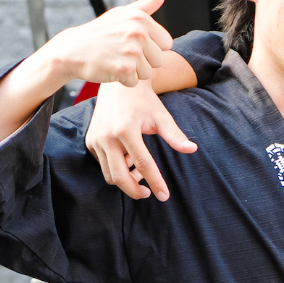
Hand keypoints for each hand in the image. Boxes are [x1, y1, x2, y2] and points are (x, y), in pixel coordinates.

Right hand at [47, 0, 172, 86]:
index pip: (167, 43)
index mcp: (141, 18)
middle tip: (122, 53)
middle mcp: (138, 32)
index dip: (151, 47)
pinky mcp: (124, 68)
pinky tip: (110, 68)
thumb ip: (149, 1)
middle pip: (159, 60)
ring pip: (148, 73)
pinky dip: (123, 80)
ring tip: (115, 59)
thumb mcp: (124, 12)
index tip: (132, 42)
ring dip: (133, 72)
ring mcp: (132, 50)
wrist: (71, 50)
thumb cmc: (101, 32)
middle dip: (143, 61)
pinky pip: (135, 82)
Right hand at [86, 79, 196, 200]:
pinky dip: (117, 170)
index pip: (143, 164)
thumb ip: (175, 136)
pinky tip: (130, 162)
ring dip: (126, 181)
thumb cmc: (143, 101)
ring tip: (141, 176)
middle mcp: (107, 137)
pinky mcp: (90, 142)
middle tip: (149, 193)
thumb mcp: (161, 116)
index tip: (164, 196)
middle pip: (119, 177)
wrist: (119, 86)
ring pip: (109, 174)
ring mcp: (96, 140)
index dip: (155, 182)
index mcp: (126, 130)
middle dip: (135, 191)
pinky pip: (104, 165)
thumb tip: (193, 149)